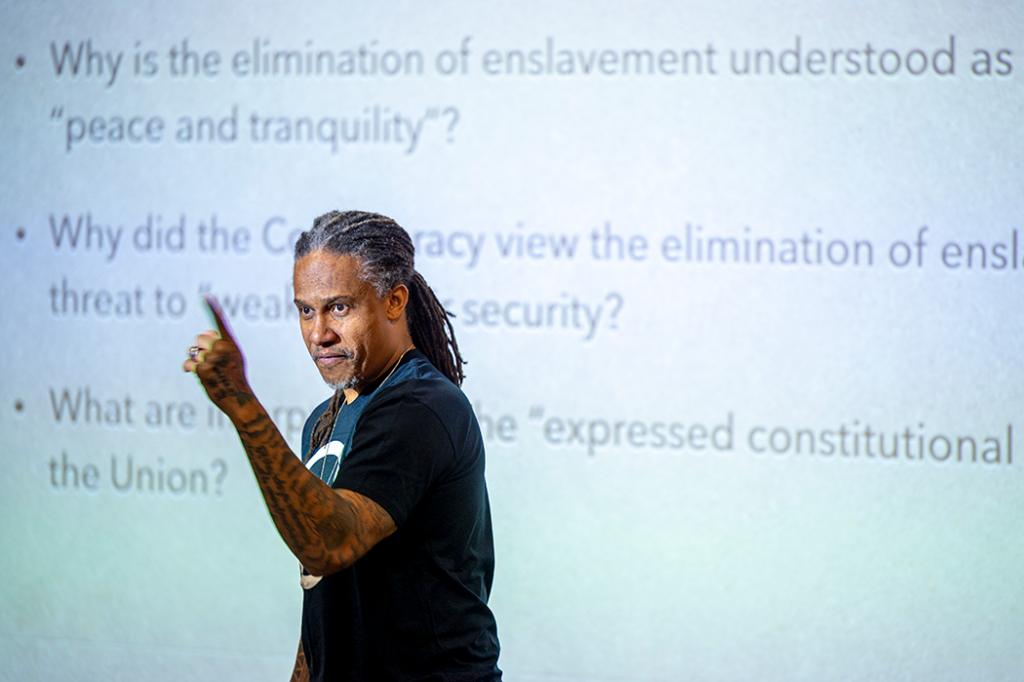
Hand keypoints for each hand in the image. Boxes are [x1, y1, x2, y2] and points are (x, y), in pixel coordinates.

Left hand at [184, 297, 254, 417]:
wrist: (239, 399)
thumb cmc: (235, 378)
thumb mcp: (234, 359)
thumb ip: (221, 345)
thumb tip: (205, 335)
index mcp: (231, 344)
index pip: (220, 323)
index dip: (212, 309)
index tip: (205, 297)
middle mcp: (223, 349)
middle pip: (200, 338)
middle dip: (201, 348)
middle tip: (209, 360)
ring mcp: (213, 359)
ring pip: (193, 352)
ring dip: (197, 361)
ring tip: (209, 372)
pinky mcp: (203, 369)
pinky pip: (189, 363)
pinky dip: (191, 370)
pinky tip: (202, 376)